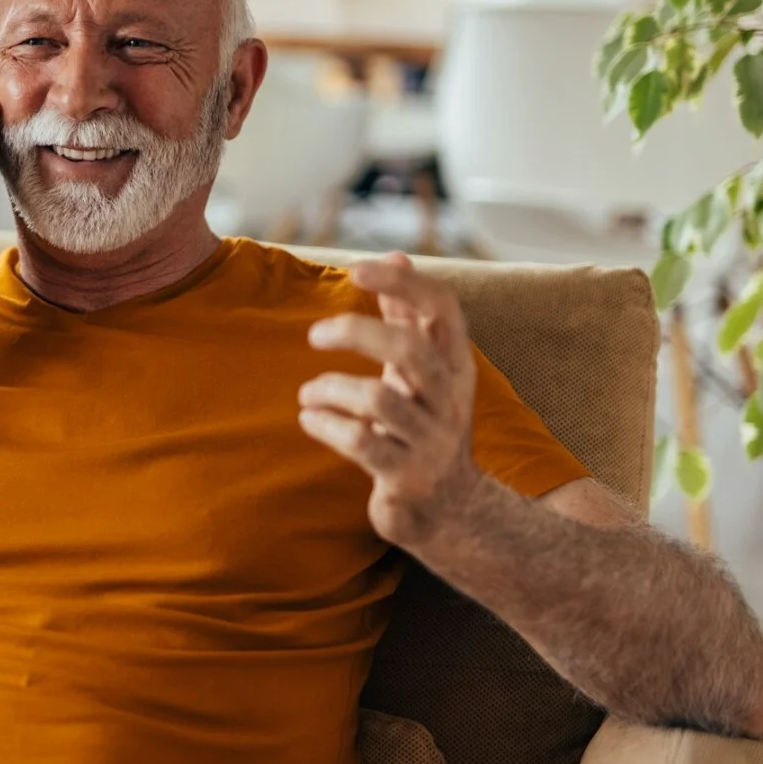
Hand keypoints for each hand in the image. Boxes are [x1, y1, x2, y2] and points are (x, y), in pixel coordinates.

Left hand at [297, 251, 484, 548]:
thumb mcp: (421, 369)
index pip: (444, 307)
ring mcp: (429, 440)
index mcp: (454, 364)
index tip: (357, 267)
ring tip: (307, 393)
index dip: (403, 281)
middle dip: (356, 332)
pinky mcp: (405, 475)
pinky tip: (310, 418)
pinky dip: (327, 425)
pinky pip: (362, 443)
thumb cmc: (424, 423)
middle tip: (314, 334)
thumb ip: (407, 316)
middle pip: (410, 349)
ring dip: (330, 389)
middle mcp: (449, 398)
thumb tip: (396, 254)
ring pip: (378, 401)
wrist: (449, 509)